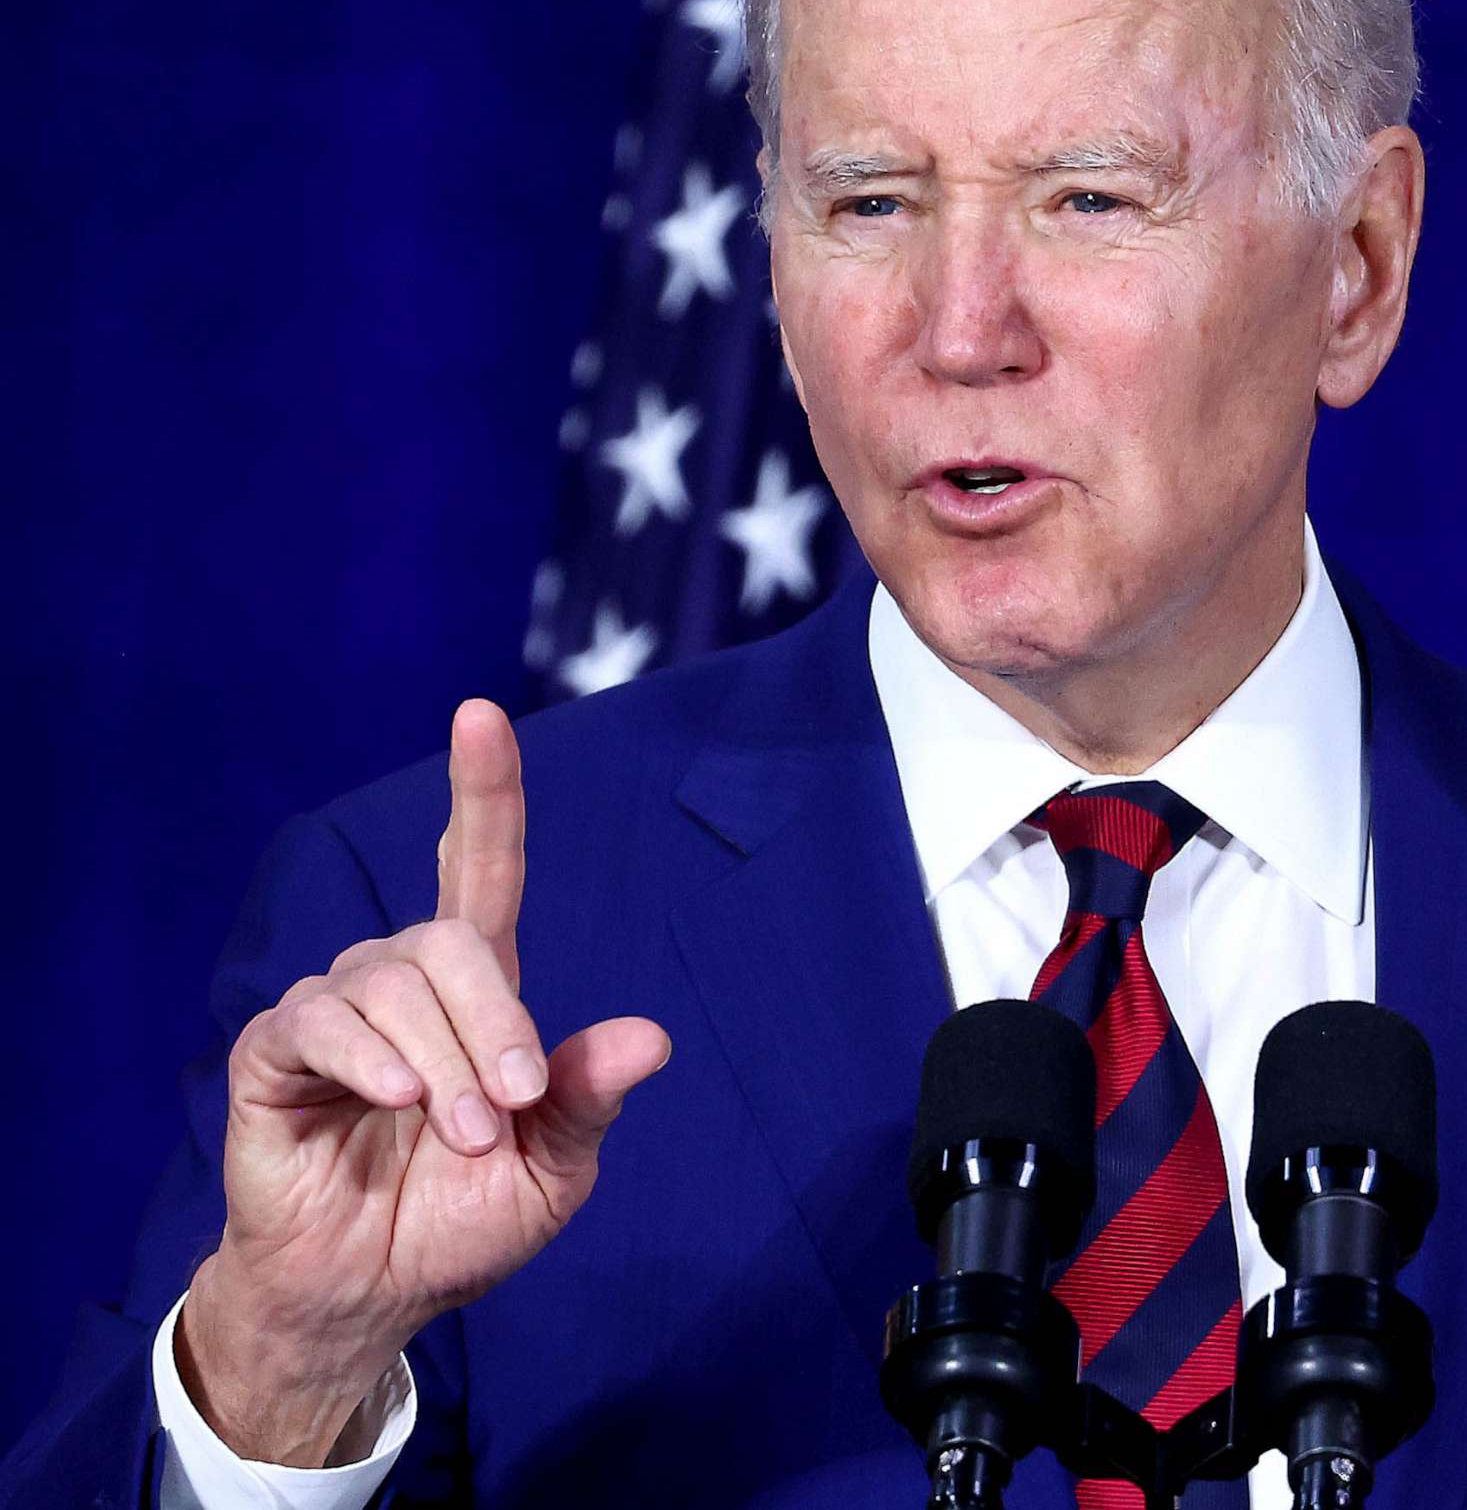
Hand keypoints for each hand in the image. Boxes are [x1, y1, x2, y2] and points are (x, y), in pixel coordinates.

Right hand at [176, 698, 671, 1463]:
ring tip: (458, 1135)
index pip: (480, 866)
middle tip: (507, 1108)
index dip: (483, 792)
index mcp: (478, 990)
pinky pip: (320, 1021)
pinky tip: (394, 1100)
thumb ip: (589, 1095)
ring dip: (440, 1063)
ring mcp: (336, 1010)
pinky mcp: (275, 1051)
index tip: (483, 714)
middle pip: (453, 940)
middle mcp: (404, 981)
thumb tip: (651, 1036)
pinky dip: (369, 1057)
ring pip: (394, 983)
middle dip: (494, 1023)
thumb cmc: (465, 1220)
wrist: (376, 1292)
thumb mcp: (556, 1165)